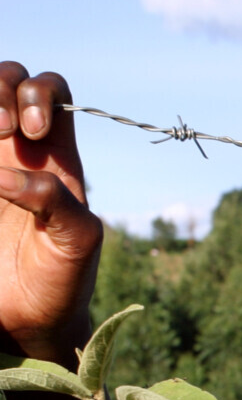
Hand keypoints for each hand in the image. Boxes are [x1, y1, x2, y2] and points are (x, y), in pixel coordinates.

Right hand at [0, 62, 101, 366]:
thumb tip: (6, 174)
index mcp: (56, 157)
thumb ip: (56, 200)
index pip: (52, 92)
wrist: (26, 321)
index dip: (40, 95)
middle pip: (5, 78)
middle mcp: (16, 151)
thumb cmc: (62, 280)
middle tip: (3, 130)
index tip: (34, 133)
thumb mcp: (78, 240)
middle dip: (0, 86)